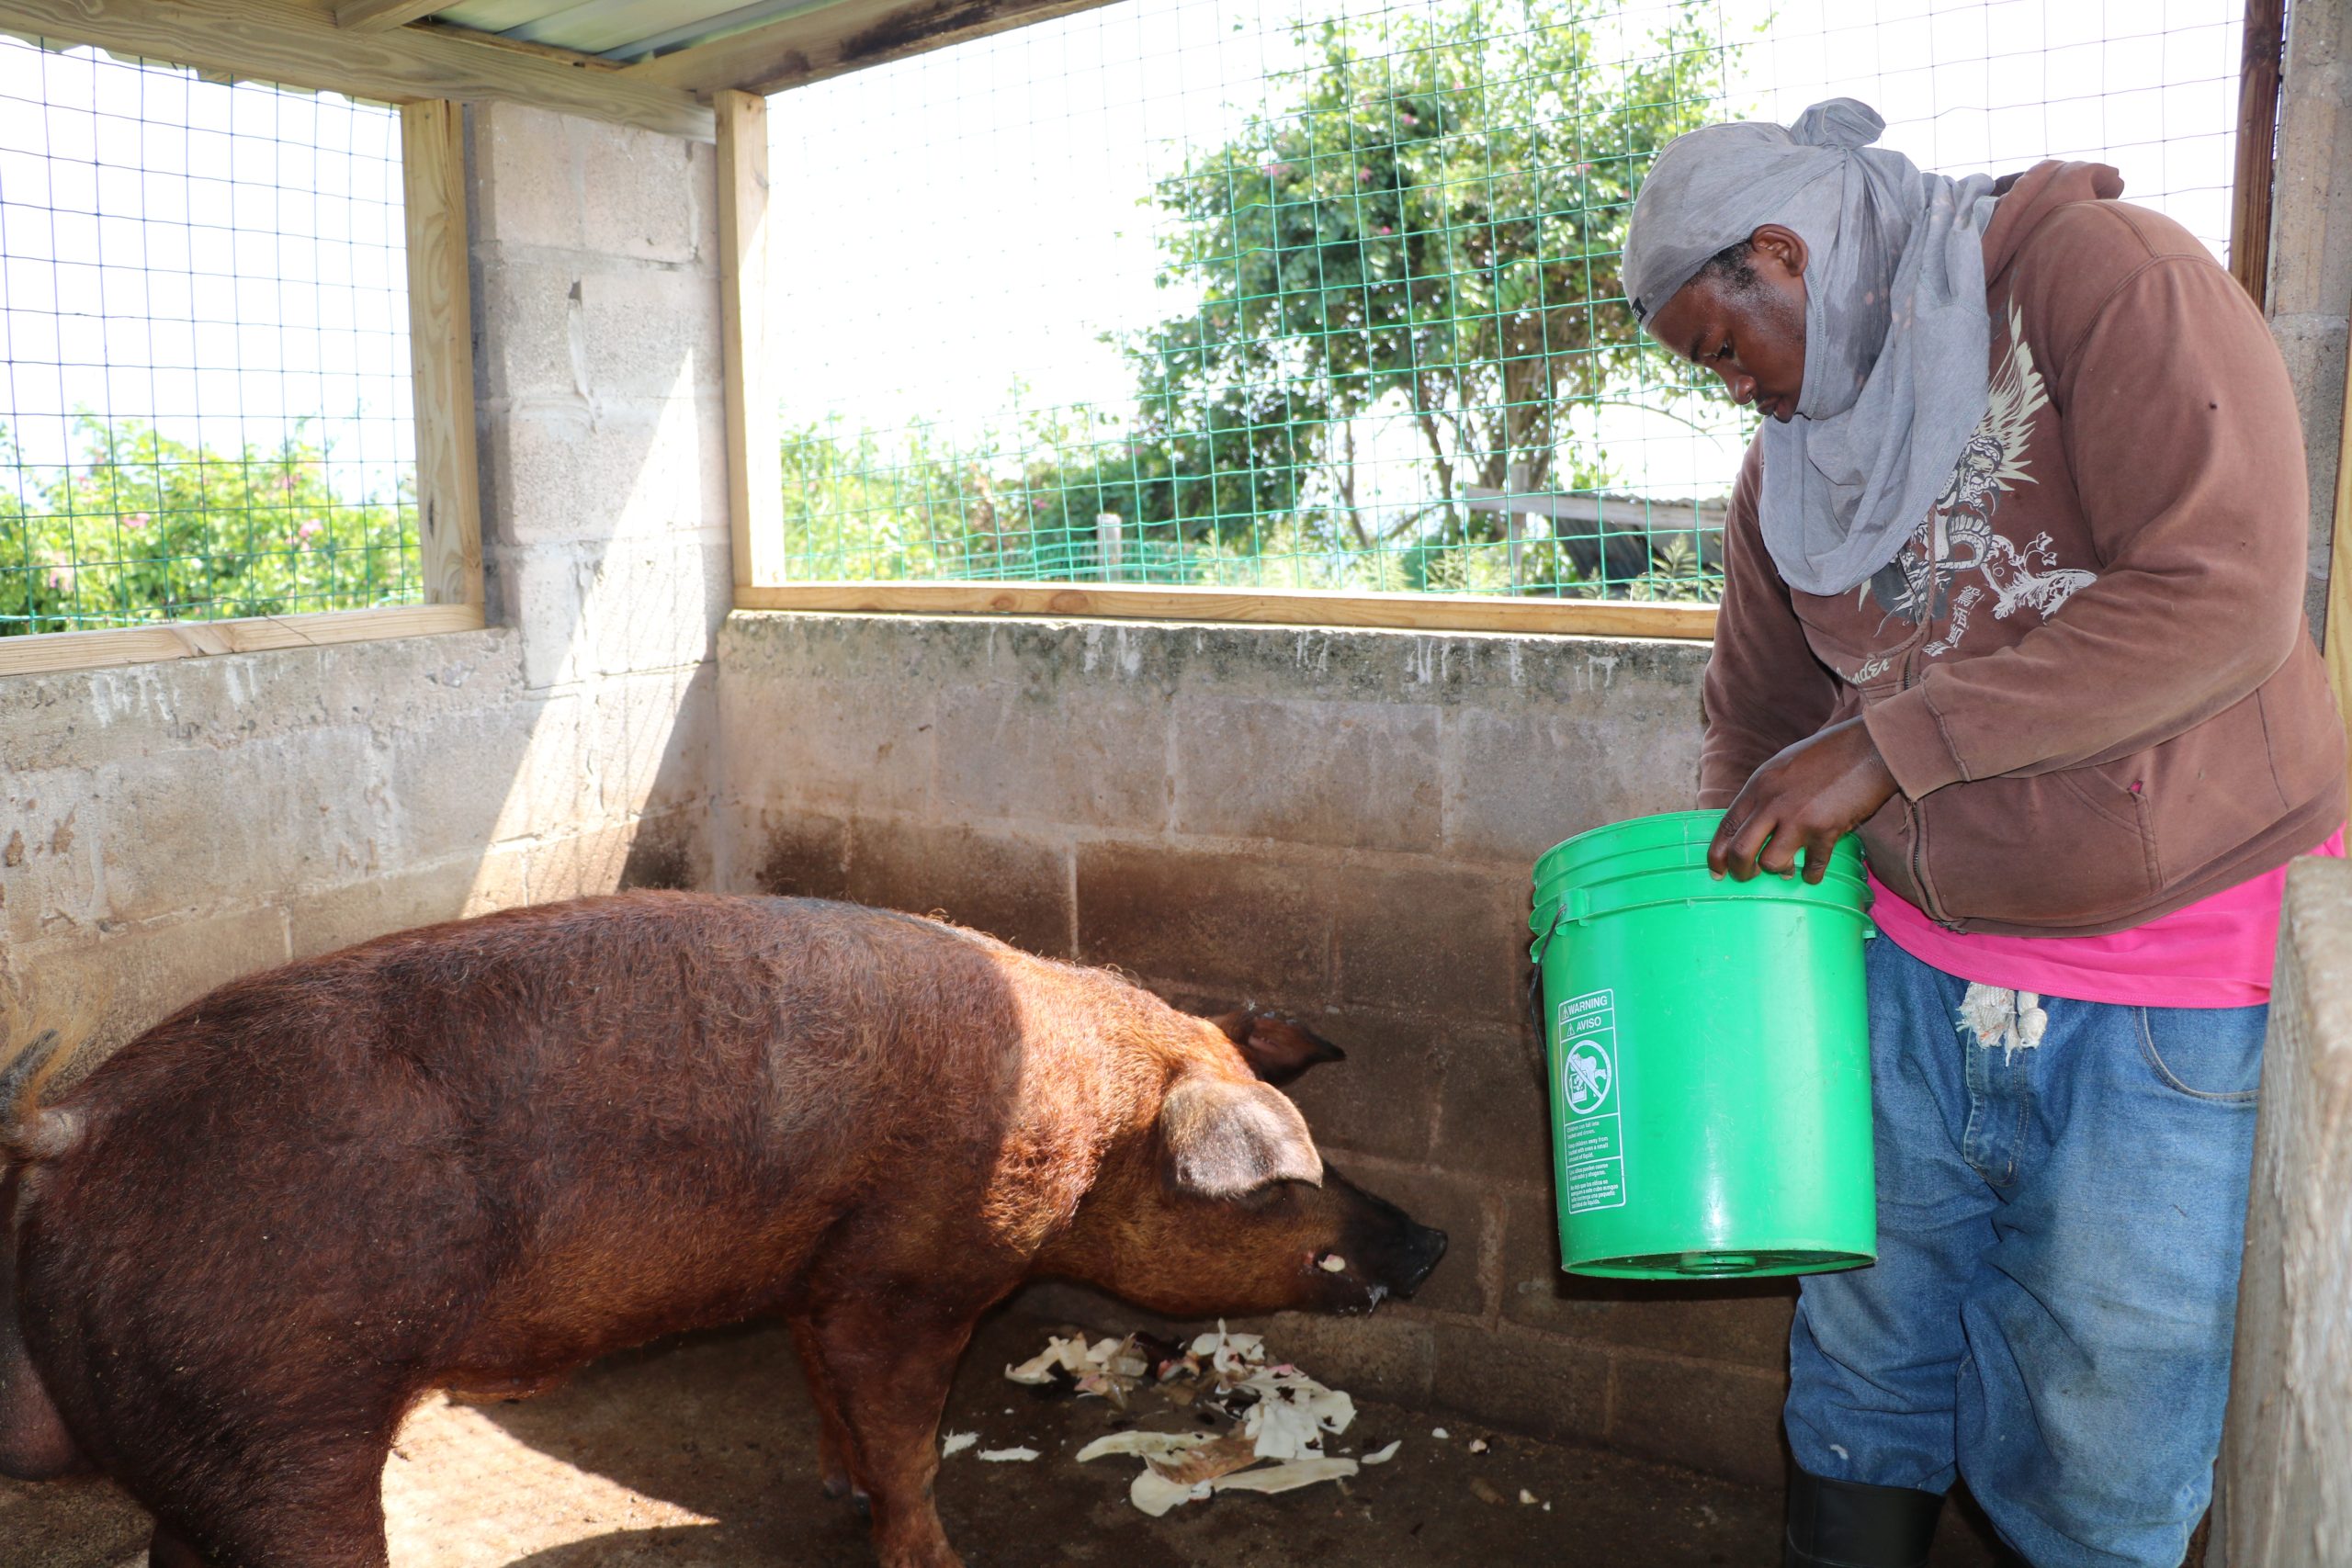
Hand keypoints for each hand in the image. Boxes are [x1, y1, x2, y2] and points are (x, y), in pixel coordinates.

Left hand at [1709, 717, 1899, 883]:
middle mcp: (1773, 802)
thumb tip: (1754, 824)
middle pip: (1740, 851)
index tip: (1716, 872)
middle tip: (1747, 878)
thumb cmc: (1829, 753)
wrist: (1870, 748)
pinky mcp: (1826, 830)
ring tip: (1786, 869)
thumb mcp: (1783, 765)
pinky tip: (1813, 873)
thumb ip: (1765, 793)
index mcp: (1759, 785)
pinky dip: (1812, 875)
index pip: (1726, 827)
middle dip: (1740, 872)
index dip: (1716, 855)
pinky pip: (1812, 866)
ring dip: (1777, 871)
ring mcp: (1799, 818)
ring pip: (1771, 863)